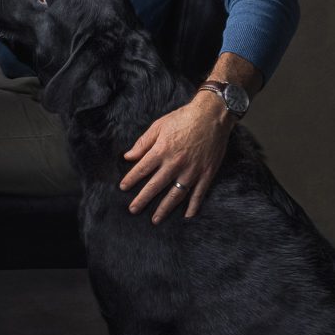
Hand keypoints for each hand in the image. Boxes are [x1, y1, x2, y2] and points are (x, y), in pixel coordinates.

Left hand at [119, 93, 231, 222]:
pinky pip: (199, 194)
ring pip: (176, 194)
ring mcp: (192, 170)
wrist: (212, 115)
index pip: (141, 169)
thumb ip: (143, 143)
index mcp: (162, 150)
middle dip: (142, 199)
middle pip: (155, 186)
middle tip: (133, 210)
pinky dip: (193, 206)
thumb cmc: (183, 118)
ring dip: (164, 208)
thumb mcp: (159, 126)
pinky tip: (186, 216)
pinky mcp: (206, 173)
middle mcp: (175, 163)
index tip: (123, 188)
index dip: (131, 180)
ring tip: (155, 219)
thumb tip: (128, 156)